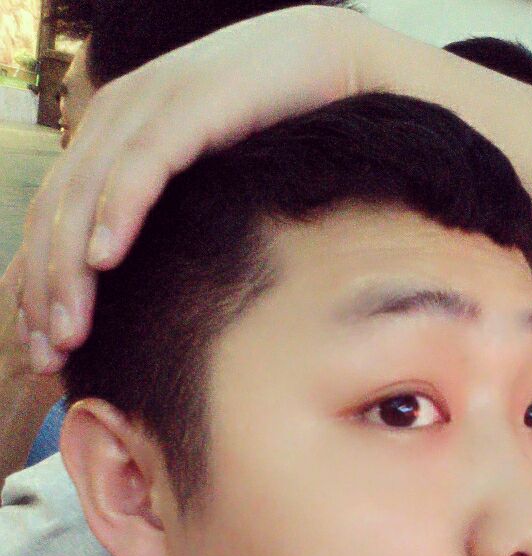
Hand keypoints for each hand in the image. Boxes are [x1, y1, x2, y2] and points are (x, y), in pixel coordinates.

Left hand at [5, 4, 370, 370]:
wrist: (330, 61)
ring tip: (69, 329)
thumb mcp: (203, 179)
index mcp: (112, 135)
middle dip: (45, 290)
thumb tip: (140, 283)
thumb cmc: (273, 130)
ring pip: (84, 195)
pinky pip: (140, 164)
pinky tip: (106, 260)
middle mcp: (116, 117)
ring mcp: (149, 105)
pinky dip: (117, 211)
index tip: (45, 346)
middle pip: (56, 213)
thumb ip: (165, 213)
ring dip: (69, 268)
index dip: (39, 284)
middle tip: (50, 354)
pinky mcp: (189, 103)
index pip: (53, 217)